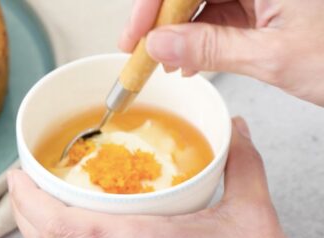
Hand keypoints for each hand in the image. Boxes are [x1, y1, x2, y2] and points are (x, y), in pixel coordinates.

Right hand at [119, 0, 323, 105]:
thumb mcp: (272, 56)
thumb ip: (212, 48)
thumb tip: (161, 45)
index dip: (154, 4)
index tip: (134, 35)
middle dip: (162, 19)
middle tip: (140, 49)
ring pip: (203, 2)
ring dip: (179, 32)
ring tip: (163, 62)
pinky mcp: (262, 5)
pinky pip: (220, 16)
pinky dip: (201, 40)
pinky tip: (189, 60)